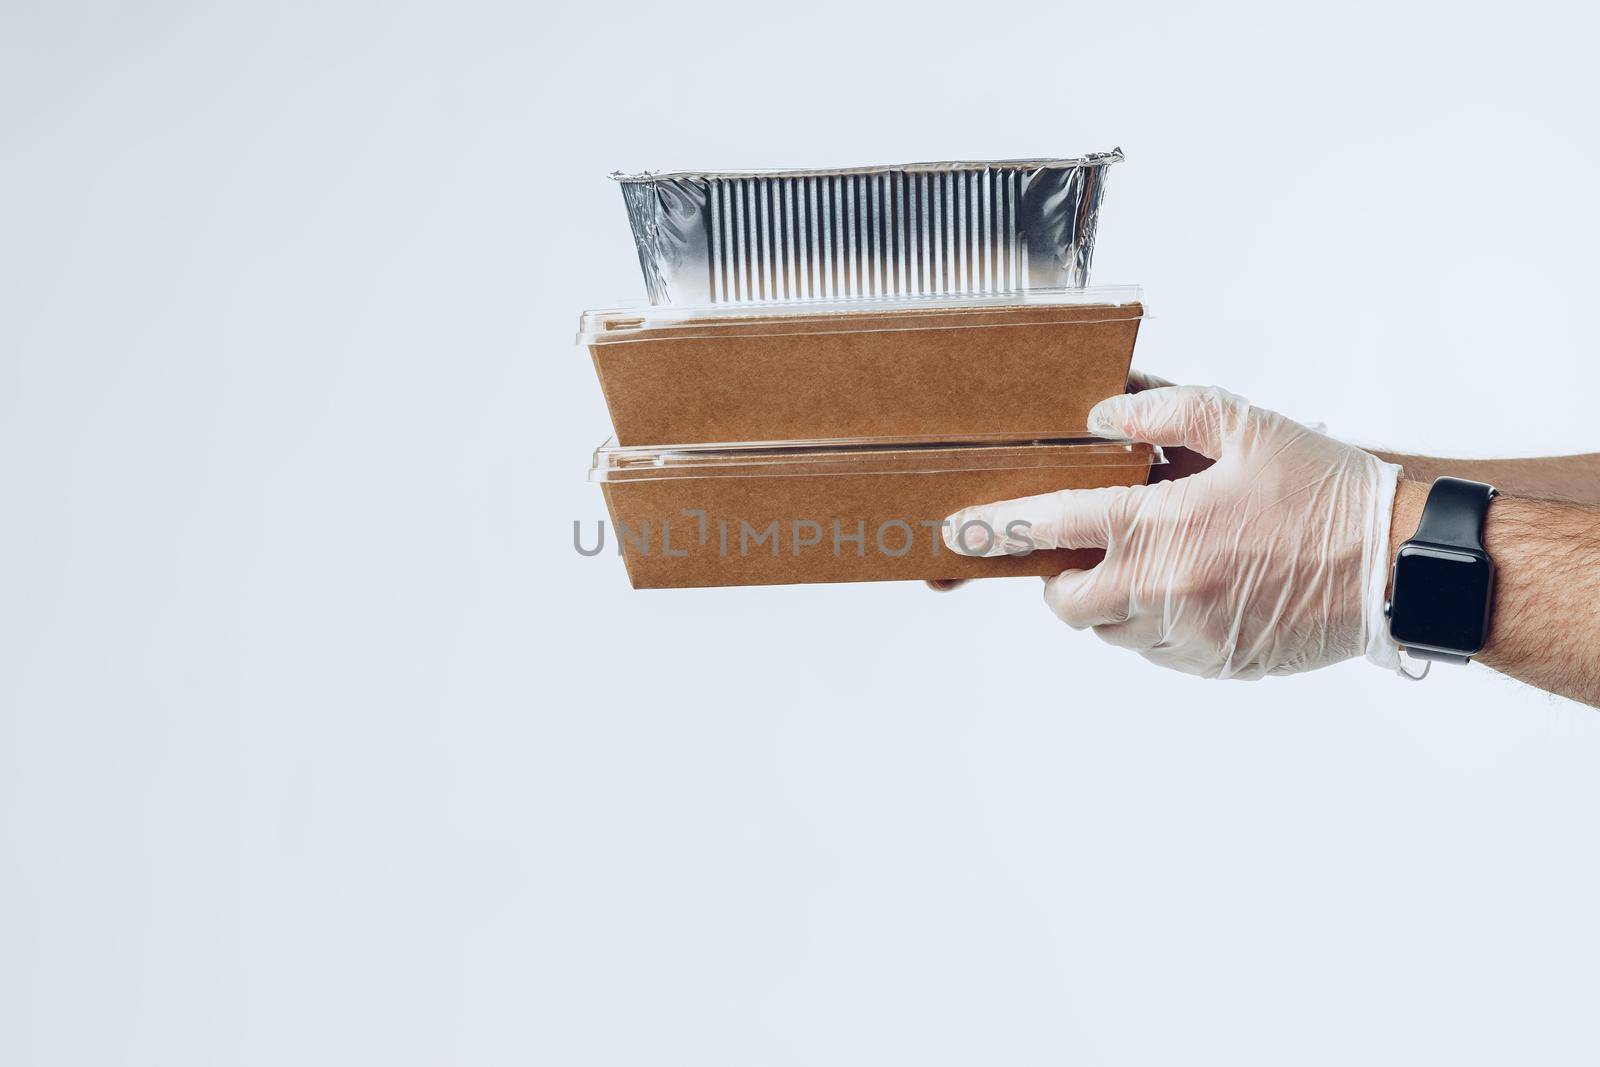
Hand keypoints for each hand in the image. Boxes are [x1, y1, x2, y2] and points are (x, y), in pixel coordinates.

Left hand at [942, 386, 1401, 677]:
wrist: (1397, 565)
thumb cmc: (1325, 488)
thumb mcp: (1245, 425)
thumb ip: (1167, 413)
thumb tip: (1103, 418)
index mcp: (1165, 527)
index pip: (1054, 528)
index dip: (998, 529)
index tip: (958, 533)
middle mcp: (1166, 590)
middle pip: (1066, 600)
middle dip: (1056, 576)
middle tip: (1078, 548)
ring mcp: (1189, 636)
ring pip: (1108, 629)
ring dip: (1106, 599)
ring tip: (1145, 560)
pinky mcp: (1214, 664)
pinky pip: (1153, 650)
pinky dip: (1149, 622)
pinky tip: (1187, 588)